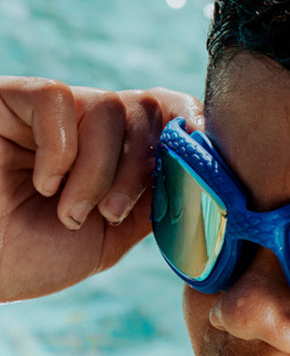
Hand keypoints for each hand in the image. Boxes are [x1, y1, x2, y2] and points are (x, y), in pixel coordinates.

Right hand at [0, 78, 202, 300]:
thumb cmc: (29, 257)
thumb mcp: (109, 237)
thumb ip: (153, 203)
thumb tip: (200, 177)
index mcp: (115, 152)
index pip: (167, 112)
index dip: (191, 126)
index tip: (204, 159)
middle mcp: (87, 125)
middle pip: (147, 106)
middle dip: (144, 164)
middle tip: (113, 211)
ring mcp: (50, 112)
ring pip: (110, 106)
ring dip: (99, 172)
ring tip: (69, 211)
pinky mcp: (9, 99)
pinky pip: (59, 99)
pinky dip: (62, 150)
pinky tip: (45, 183)